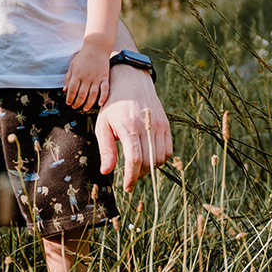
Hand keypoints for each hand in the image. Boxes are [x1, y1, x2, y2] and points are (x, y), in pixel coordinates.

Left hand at [62, 41, 110, 110]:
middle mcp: (86, 77)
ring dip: (88, 104)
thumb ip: (68, 78)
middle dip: (77, 103)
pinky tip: (100, 104)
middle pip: (81, 94)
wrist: (97, 47)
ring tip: (85, 108)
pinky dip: (103, 98)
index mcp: (77, 74)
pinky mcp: (105, 77)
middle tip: (76, 107)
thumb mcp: (72, 65)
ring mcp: (96, 78)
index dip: (70, 98)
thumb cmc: (83, 56)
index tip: (69, 103)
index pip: (72, 90)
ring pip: (92, 94)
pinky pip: (105, 89)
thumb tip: (64, 90)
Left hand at [96, 63, 171, 191]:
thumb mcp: (103, 125)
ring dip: (150, 168)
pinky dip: (160, 159)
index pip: (135, 159)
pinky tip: (149, 157)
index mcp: (129, 127)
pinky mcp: (166, 125)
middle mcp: (147, 126)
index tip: (127, 187)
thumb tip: (106, 171)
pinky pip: (168, 150)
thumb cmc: (113, 106)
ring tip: (138, 167)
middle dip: (139, 174)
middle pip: (148, 162)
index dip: (132, 177)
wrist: (131, 83)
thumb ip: (106, 149)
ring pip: (160, 158)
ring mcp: (159, 125)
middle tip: (131, 178)